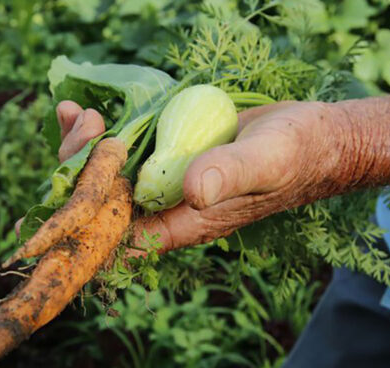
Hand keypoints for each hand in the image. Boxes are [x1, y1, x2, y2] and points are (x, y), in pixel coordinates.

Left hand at [17, 99, 348, 253]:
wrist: (314, 138)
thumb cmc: (295, 154)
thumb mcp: (266, 161)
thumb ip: (231, 175)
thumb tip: (192, 189)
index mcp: (185, 224)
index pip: (119, 234)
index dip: (87, 212)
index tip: (78, 173)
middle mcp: (167, 207)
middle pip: (102, 203)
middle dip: (79, 168)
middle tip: (86, 125)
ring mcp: (165, 180)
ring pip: (105, 176)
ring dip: (82, 148)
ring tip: (75, 112)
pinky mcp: (167, 154)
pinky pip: (122, 150)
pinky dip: (98, 133)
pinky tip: (79, 110)